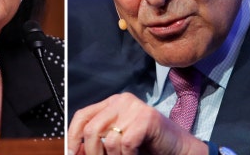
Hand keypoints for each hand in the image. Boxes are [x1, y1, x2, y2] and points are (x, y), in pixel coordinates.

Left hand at [67, 92, 207, 154]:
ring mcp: (135, 108)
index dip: (72, 136)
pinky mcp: (147, 119)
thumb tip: (74, 151)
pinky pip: (125, 144)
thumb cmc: (148, 146)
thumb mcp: (117, 143)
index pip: (82, 115)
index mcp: (113, 103)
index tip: (70, 153)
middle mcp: (122, 101)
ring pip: (108, 140)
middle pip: (91, 128)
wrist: (178, 149)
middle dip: (92, 153)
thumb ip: (97, 143)